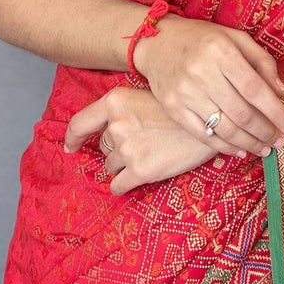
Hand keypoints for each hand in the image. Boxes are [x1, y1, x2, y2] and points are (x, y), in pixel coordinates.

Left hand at [64, 87, 231, 194]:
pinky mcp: (139, 171)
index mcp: (115, 101)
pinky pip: (118, 187)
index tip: (71, 147)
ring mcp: (127, 148)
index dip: (73, 138)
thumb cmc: (181, 109)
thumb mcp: (146, 96)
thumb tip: (106, 131)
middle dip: (118, 148)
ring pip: (111, 166)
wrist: (212, 123)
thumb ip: (123, 111)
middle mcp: (116, 124)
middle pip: (104, 146)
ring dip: (125, 165)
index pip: (79, 123)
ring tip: (150, 155)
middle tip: (144, 143)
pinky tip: (141, 177)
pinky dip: (125, 185)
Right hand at [133, 15, 283, 156]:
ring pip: (225, 128)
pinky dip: (225, 147)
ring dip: (250, 143)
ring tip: (265, 148)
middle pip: (242, 113)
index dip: (276, 112)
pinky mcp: (173, 108)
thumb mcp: (235, 38)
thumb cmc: (202, 38)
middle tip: (280, 141)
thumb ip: (261, 61)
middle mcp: (202, 72)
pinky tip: (241, 150)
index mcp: (221, 51)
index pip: (255, 89)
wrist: (157, 42)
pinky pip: (203, 135)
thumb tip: (282, 92)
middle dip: (266, 132)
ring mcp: (185, 93)